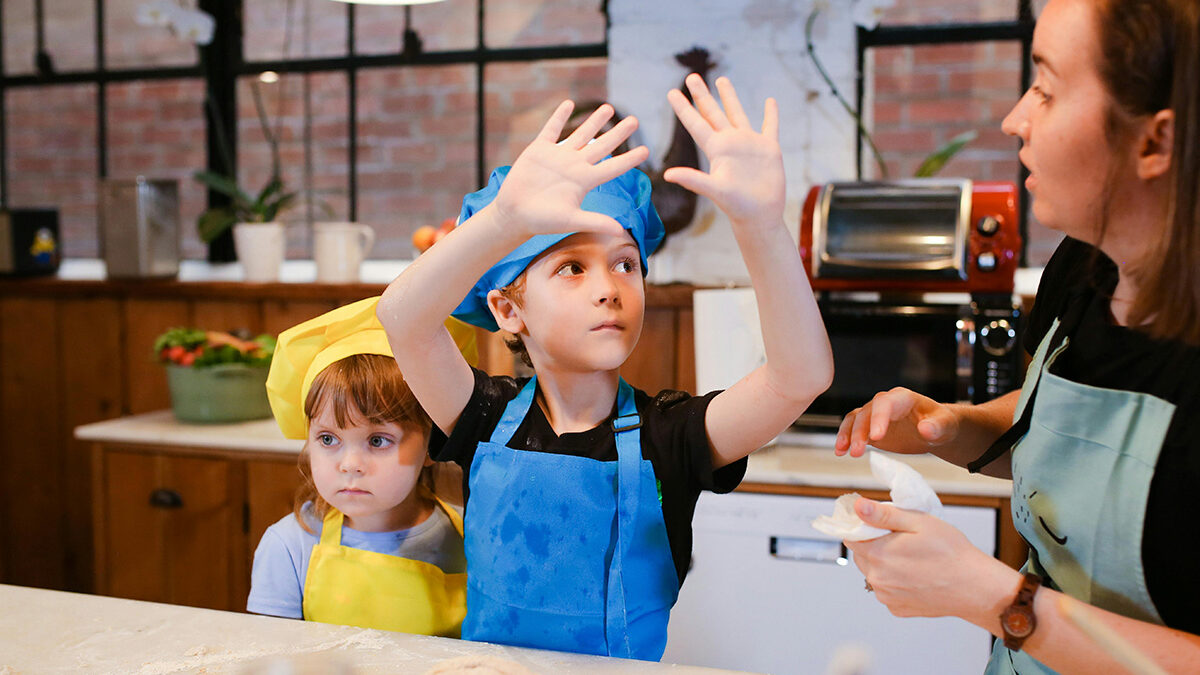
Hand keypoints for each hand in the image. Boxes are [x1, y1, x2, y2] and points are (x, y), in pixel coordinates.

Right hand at [491, 101, 649, 238]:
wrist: (514, 214)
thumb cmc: (542, 221)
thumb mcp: (571, 220)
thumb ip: (595, 221)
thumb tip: (620, 231)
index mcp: (584, 181)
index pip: (612, 167)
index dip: (629, 159)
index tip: (646, 150)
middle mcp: (575, 166)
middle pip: (602, 145)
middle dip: (619, 133)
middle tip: (635, 120)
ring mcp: (558, 156)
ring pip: (581, 133)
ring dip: (594, 121)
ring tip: (609, 108)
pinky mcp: (539, 150)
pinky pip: (551, 129)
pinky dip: (559, 117)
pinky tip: (569, 104)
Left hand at [664, 75, 784, 229]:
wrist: (760, 216)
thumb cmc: (736, 206)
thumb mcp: (714, 190)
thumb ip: (693, 180)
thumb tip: (667, 175)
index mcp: (716, 150)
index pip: (696, 123)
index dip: (683, 108)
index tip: (671, 91)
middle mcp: (730, 143)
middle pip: (712, 113)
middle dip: (702, 95)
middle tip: (691, 76)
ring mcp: (749, 144)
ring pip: (737, 113)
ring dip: (729, 97)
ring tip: (722, 79)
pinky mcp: (769, 149)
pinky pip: (770, 126)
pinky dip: (771, 114)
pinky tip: (770, 101)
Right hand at [835, 387, 958, 456]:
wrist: (936, 430)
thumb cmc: (942, 424)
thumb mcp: (945, 425)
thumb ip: (937, 426)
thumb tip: (925, 429)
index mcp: (903, 398)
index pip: (885, 403)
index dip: (878, 418)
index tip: (876, 437)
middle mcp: (885, 403)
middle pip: (866, 412)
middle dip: (860, 432)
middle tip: (857, 451)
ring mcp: (875, 414)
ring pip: (855, 419)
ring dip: (848, 435)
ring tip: (844, 452)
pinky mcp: (870, 427)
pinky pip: (852, 429)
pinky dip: (845, 439)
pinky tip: (841, 452)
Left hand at [846, 497, 1014, 621]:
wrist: (975, 587)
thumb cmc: (951, 553)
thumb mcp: (918, 522)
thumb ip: (883, 515)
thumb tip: (859, 506)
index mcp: (878, 555)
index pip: (850, 537)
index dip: (861, 527)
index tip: (876, 523)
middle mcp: (877, 579)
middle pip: (861, 555)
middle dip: (874, 544)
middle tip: (902, 539)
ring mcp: (887, 597)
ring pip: (874, 573)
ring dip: (885, 564)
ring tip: (913, 558)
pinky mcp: (898, 609)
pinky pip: (887, 590)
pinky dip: (896, 582)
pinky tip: (916, 575)